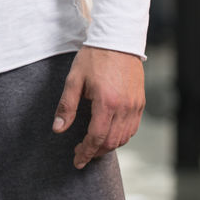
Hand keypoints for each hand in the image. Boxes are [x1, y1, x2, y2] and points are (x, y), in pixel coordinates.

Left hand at [52, 46, 144, 169]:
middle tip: (82, 154)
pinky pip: (133, 128)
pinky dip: (121, 136)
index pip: (96, 138)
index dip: (85, 152)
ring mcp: (135, 105)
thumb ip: (66, 106)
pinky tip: (110, 134)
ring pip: (124, 138)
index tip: (77, 160)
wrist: (118, 39)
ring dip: (108, 146)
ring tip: (94, 146)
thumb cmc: (94, 58)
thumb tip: (58, 128)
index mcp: (106, 102)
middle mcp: (124, 107)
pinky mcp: (140, 102)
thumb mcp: (74, 79)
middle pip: (111, 142)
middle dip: (95, 152)